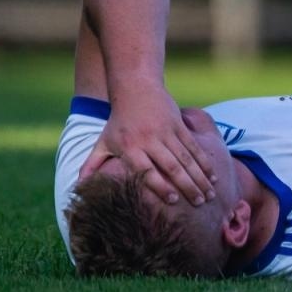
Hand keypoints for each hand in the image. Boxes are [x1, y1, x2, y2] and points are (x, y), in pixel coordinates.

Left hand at [77, 85, 215, 205]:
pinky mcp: (178, 125)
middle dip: (187, 186)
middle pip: (171, 167)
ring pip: (187, 158)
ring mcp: (166, 131)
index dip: (160, 186)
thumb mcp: (103, 141)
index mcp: (130, 147)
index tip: (173, 201)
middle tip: (199, 203)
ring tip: (210, 194)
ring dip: (200, 177)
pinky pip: (194, 146)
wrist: (135, 88)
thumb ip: (92, 164)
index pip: (147, 171)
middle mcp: (149, 140)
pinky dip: (204, 161)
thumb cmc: (118, 120)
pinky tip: (213, 175)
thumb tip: (78, 187)